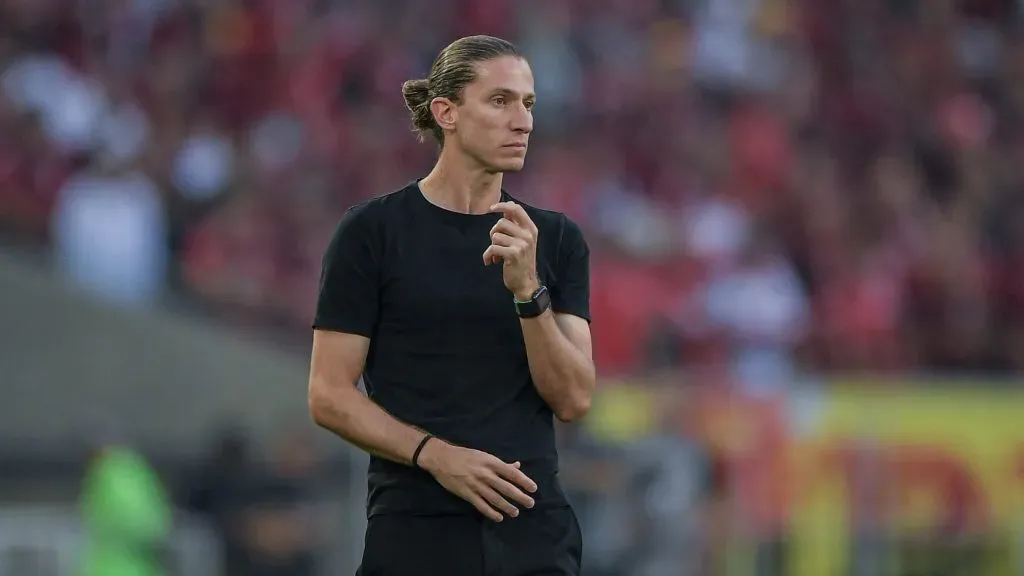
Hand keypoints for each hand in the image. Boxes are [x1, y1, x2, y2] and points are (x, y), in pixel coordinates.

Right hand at [418, 439, 536, 521]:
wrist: (441, 458)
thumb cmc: (465, 455)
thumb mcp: (484, 455)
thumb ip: (501, 463)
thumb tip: (517, 466)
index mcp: (491, 462)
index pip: (511, 473)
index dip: (524, 481)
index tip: (533, 488)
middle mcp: (485, 474)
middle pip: (506, 488)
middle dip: (520, 497)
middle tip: (530, 504)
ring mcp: (476, 485)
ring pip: (495, 499)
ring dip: (507, 507)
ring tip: (516, 513)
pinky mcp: (467, 494)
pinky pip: (481, 505)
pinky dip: (491, 513)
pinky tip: (499, 517)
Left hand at [483, 202, 539, 299]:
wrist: (526, 283)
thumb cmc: (521, 261)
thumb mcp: (522, 241)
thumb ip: (515, 225)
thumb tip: (505, 208)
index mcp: (531, 229)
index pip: (517, 209)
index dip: (503, 206)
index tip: (491, 208)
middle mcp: (528, 235)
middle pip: (501, 222)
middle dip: (493, 233)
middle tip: (496, 244)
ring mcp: (521, 244)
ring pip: (495, 236)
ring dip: (492, 247)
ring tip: (497, 255)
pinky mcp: (513, 254)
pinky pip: (492, 248)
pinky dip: (487, 256)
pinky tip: (491, 262)